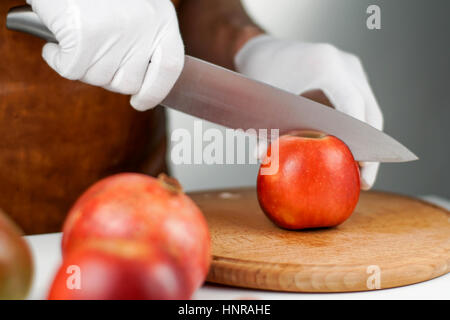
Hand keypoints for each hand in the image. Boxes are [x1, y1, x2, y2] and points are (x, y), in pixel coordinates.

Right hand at [27, 0, 183, 110]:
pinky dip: (57, 58)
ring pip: (98, 78)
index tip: (140, 102)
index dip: (156, 91)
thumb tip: (137, 82)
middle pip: (128, 82)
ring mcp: (116, 34)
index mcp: (162, 20)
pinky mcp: (85, 37)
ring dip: (81, 64)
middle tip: (93, 53)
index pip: (171, 69)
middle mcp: (144, 28)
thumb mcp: (136, 7)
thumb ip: (144, 39)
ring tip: (76, 34)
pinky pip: (70, 70)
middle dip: (107, 76)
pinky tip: (56, 39)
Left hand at [235, 35, 383, 189]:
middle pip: (369, 111)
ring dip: (367, 142)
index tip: (360, 165)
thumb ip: (265, 131)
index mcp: (325, 65)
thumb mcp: (263, 104)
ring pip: (370, 109)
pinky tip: (352, 153)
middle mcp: (344, 63)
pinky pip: (362, 105)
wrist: (263, 51)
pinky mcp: (350, 75)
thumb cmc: (260, 76)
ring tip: (361, 173)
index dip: (357, 137)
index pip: (352, 104)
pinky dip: (359, 130)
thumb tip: (262, 160)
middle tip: (365, 181)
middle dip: (369, 149)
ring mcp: (351, 67)